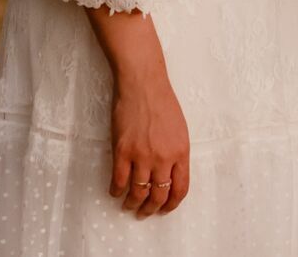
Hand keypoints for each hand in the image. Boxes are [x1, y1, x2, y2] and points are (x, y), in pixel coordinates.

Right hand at [109, 60, 191, 217]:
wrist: (143, 85)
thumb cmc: (162, 103)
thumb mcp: (180, 129)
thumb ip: (176, 153)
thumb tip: (169, 174)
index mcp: (181, 152)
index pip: (181, 189)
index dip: (172, 204)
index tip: (165, 210)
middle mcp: (163, 158)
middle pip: (159, 195)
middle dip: (151, 208)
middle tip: (145, 213)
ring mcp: (142, 156)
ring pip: (137, 192)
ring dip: (132, 204)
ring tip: (129, 206)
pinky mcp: (122, 152)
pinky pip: (118, 181)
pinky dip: (116, 191)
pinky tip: (115, 192)